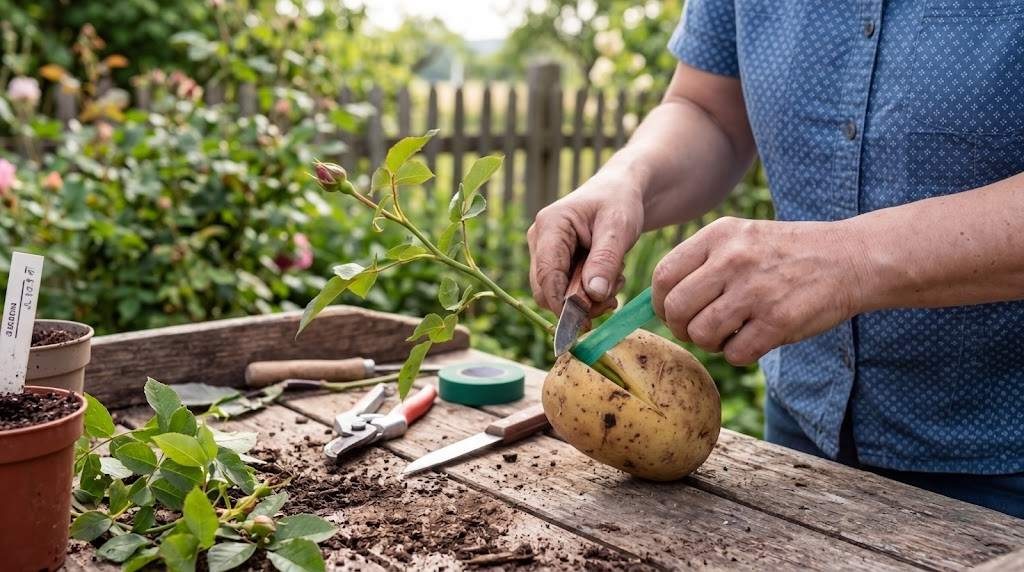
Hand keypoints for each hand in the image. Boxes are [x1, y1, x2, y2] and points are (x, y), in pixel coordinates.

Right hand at [527, 170, 644, 316]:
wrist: (620, 191)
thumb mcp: (619, 227)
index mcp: (550, 225)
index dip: (562, 303)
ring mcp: (544, 251)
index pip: (547, 274)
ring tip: (615, 284)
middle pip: (545, 289)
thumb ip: (605, 259)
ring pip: (555, 293)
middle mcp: (539, 239)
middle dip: (578, 304)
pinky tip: (607, 283)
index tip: (585, 323)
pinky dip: (587, 295)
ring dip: (586, 300)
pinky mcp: (555, 262)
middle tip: (611, 302)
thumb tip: (593, 295)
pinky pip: (564, 290)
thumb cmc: (619, 202)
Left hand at [651, 217, 866, 364]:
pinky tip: (754, 338)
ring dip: (710, 343)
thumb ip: (701, 262)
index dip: (659, 302)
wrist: (849, 258)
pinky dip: (739, 354)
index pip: (663, 275)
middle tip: (697, 329)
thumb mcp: (741, 238)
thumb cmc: (785, 253)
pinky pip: (735, 353)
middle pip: (675, 309)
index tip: (670, 312)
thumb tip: (660, 302)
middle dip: (681, 328)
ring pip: (701, 334)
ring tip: (729, 333)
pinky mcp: (778, 321)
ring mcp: (755, 291)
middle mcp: (732, 260)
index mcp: (719, 236)